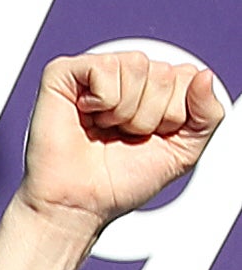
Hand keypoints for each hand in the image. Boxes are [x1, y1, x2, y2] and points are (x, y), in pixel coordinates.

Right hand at [18, 49, 223, 237]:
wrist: (79, 203)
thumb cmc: (121, 180)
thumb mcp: (184, 150)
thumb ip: (208, 114)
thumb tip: (203, 75)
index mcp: (153, 89)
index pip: (188, 75)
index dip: (175, 114)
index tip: (149, 137)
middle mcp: (125, 75)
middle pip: (164, 72)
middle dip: (149, 115)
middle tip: (122, 136)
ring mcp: (94, 72)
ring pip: (137, 65)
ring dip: (125, 110)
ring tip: (104, 127)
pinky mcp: (62, 73)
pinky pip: (105, 67)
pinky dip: (103, 100)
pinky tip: (87, 114)